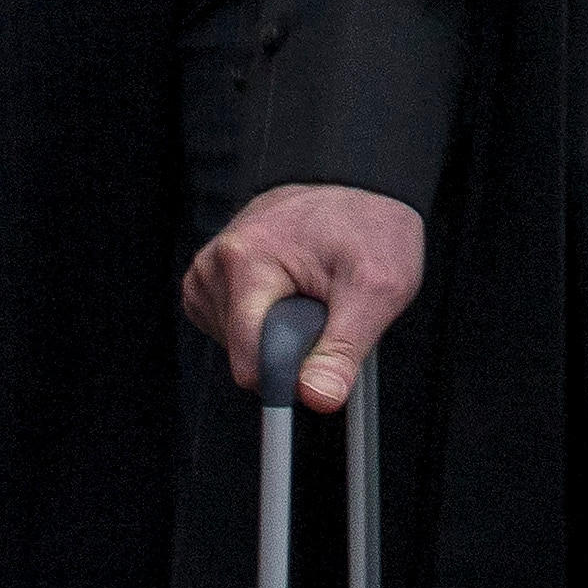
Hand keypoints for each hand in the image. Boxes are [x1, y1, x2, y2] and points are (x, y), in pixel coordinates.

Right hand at [184, 182, 425, 413]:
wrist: (364, 188)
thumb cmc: (372, 230)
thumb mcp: (378, 289)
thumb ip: (345, 349)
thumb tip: (317, 398)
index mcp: (246, 259)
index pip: (249, 359)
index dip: (291, 373)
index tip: (321, 362)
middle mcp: (216, 262)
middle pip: (243, 351)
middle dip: (288, 343)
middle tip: (324, 305)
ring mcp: (208, 269)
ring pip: (236, 343)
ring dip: (277, 331)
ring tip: (308, 292)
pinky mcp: (210, 278)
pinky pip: (231, 328)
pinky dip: (263, 320)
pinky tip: (288, 292)